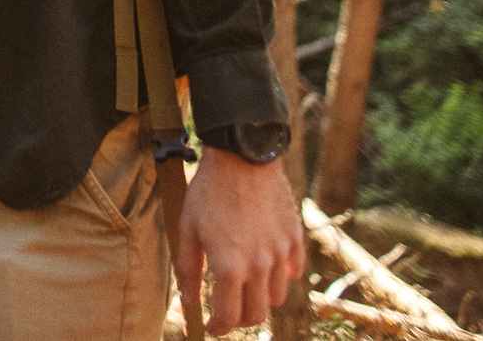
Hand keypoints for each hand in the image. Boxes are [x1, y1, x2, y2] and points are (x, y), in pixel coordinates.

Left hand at [179, 147, 304, 334]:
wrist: (243, 158)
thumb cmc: (209, 191)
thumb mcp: (187, 228)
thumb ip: (187, 269)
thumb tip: (189, 301)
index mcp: (230, 267)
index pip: (229, 317)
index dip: (219, 327)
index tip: (213, 326)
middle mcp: (260, 267)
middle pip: (257, 314)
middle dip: (240, 319)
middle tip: (228, 310)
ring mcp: (281, 254)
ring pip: (277, 296)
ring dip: (261, 297)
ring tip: (246, 285)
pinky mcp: (295, 239)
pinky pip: (293, 271)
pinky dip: (281, 275)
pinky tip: (267, 265)